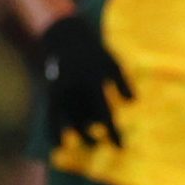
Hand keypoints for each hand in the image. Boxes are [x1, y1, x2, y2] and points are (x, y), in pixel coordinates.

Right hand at [37, 12, 131, 147]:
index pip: (104, 113)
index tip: (121, 148)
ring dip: (82, 134)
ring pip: (71, 120)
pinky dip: (53, 130)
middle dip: (96, 137)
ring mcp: (62, 90)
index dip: (113, 132)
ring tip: (92, 141)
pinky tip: (57, 145)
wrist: (65, 36)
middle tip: (107, 144)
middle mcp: (75, 88)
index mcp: (93, 80)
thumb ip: (123, 82)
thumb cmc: (94, 52)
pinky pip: (51, 115)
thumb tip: (133, 101)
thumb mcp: (112, 63)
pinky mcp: (51, 92)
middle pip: (86, 121)